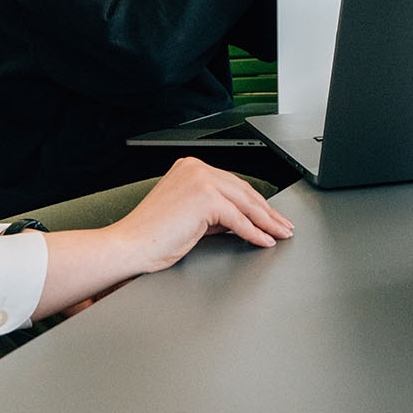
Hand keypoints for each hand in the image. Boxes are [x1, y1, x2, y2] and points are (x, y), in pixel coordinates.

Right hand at [115, 158, 293, 270]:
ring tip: (280, 234)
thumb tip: (241, 219)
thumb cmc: (151, 235)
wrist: (129, 245)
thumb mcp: (189, 215)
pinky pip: (238, 219)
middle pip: (243, 191)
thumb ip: (214, 211)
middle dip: (267, 211)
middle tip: (283, 226)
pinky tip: (264, 240)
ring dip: (266, 222)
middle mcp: (197, 168)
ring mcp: (201, 180)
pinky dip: (254, 232)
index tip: (270, 215)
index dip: (255, 202)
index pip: (233, 184)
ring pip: (245, 203)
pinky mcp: (205, 199)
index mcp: (191, 166)